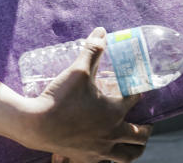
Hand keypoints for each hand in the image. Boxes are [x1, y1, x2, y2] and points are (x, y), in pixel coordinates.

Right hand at [30, 28, 150, 162]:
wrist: (36, 125)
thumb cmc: (60, 98)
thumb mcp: (77, 71)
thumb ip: (91, 50)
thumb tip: (101, 31)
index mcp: (114, 112)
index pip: (135, 100)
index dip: (139, 92)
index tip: (140, 88)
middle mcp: (112, 133)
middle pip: (138, 135)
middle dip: (145, 129)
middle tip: (147, 124)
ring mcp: (100, 149)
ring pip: (127, 156)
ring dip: (135, 149)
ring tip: (135, 144)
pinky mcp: (86, 158)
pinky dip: (110, 159)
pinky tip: (106, 154)